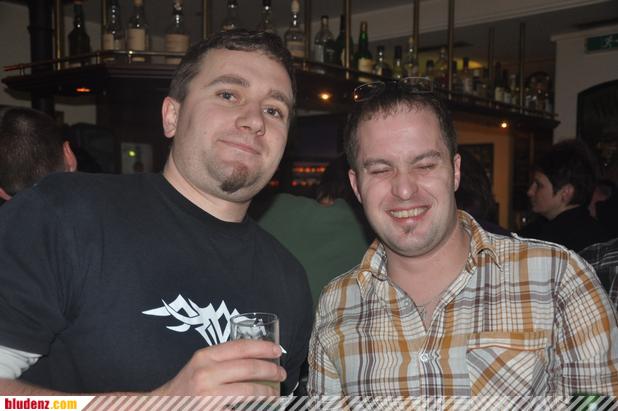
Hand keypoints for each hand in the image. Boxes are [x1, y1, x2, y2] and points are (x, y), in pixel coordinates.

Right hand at [151, 340, 285, 395]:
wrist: (163, 407)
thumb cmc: (185, 386)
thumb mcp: (199, 365)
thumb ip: (221, 360)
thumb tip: (255, 357)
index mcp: (205, 357)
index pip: (241, 347)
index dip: (263, 348)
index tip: (277, 351)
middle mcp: (206, 374)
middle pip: (249, 368)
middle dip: (271, 371)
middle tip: (281, 374)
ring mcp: (209, 396)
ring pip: (249, 392)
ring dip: (267, 393)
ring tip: (274, 393)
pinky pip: (240, 408)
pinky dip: (253, 407)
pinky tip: (261, 406)